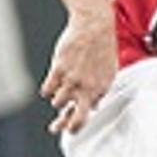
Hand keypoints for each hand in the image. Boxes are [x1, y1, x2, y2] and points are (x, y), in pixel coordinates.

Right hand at [42, 7, 116, 133]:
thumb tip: (93, 106)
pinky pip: (47, 89)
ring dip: (57, 99)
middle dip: (62, 125)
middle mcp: (86, 87)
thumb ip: (100, 91)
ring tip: (61, 89)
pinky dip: (47, 89)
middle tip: (55, 128)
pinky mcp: (58, 69)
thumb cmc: (102, 48)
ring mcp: (72, 79)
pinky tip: (51, 84)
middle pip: (72, 116)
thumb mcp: (109, 72)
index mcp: (100, 89)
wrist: (94, 27)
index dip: (76, 125)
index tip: (70, 130)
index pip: (86, 116)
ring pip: (57, 102)